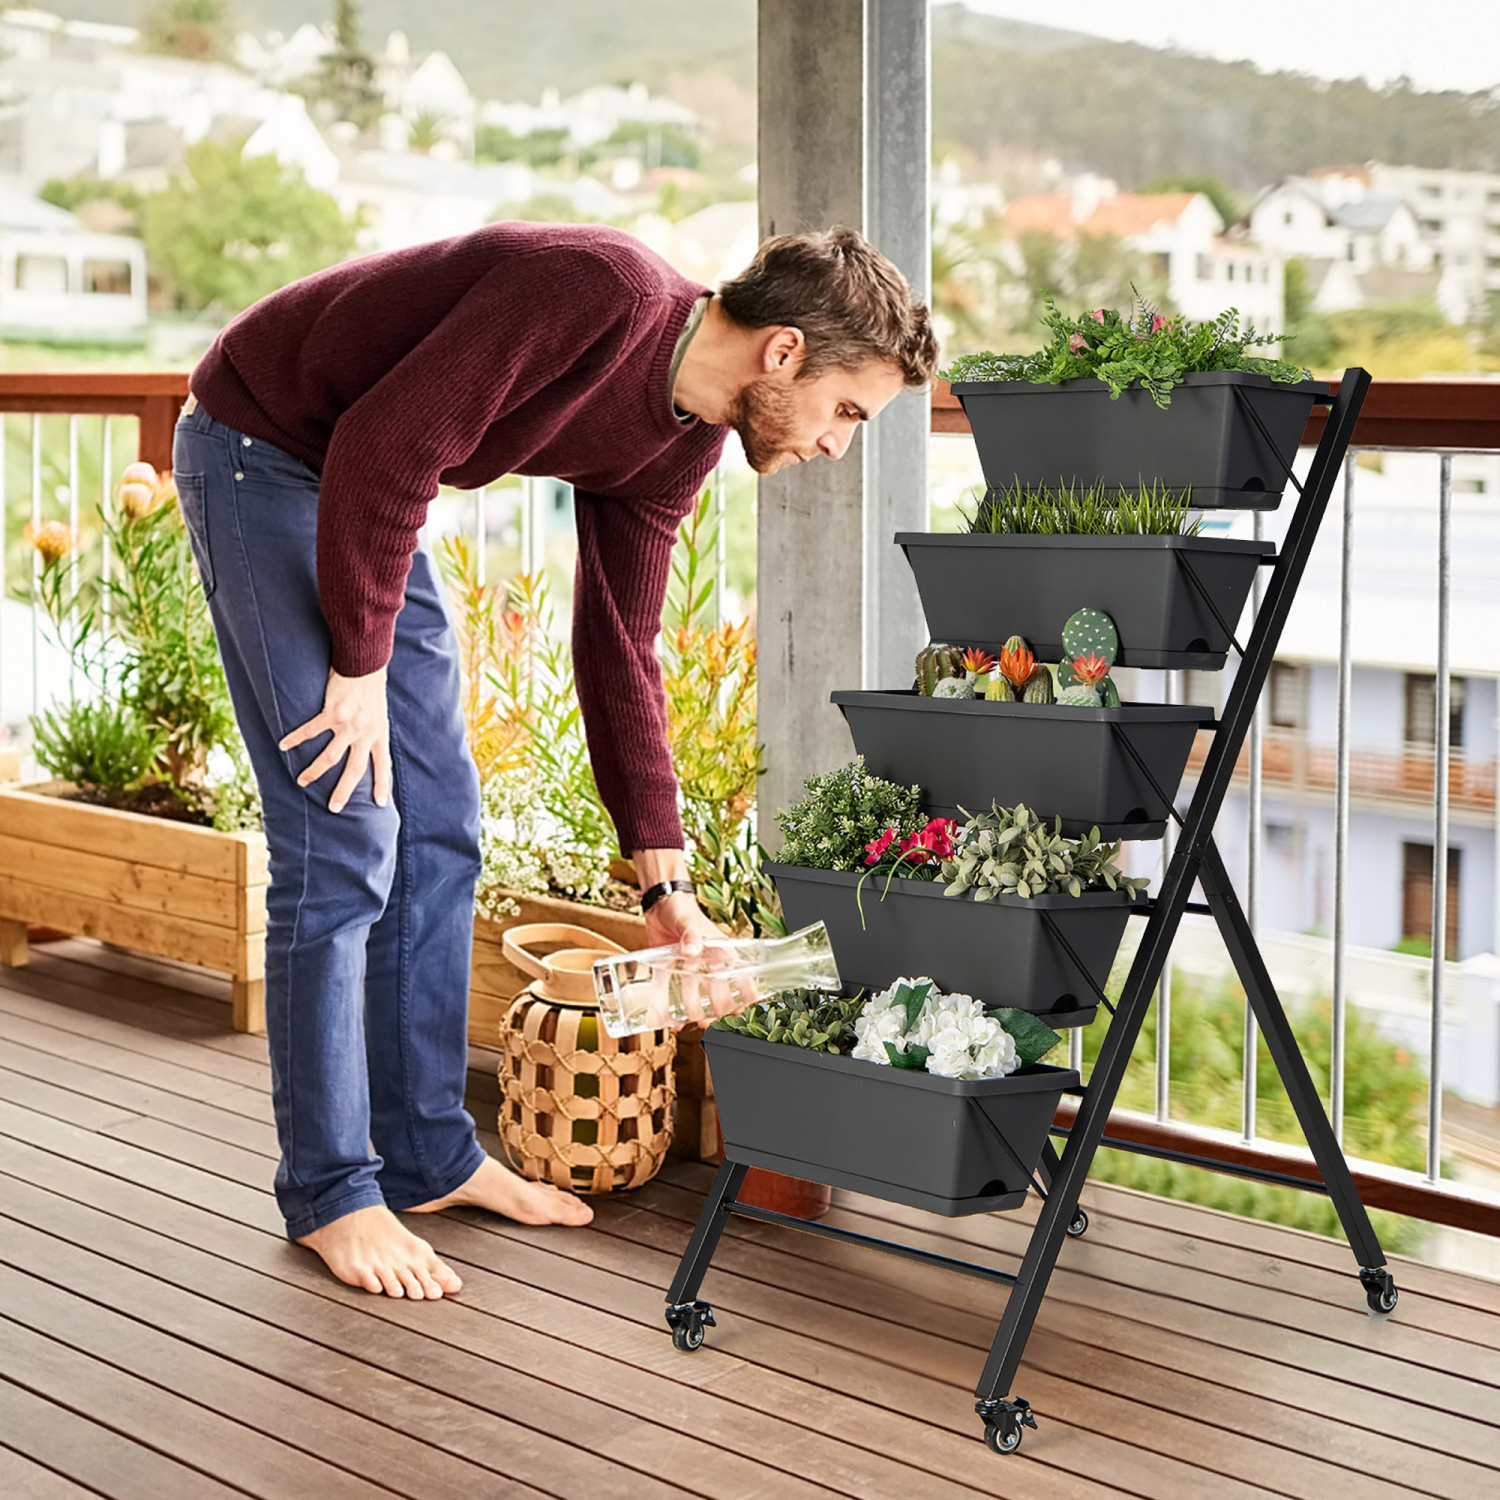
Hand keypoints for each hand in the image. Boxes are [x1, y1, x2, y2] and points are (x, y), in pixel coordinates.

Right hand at [278, 667, 391, 813]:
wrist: (365, 663)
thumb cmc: (371, 687)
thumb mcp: (379, 714)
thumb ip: (372, 731)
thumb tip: (365, 744)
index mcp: (379, 734)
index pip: (383, 765)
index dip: (382, 784)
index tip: (380, 803)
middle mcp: (365, 734)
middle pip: (355, 770)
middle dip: (344, 791)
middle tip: (334, 808)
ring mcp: (348, 725)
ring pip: (330, 757)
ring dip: (314, 772)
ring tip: (302, 782)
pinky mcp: (332, 713)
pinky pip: (310, 731)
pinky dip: (296, 739)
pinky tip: (283, 746)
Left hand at [642, 892, 756, 1027]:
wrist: (658, 905)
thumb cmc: (681, 909)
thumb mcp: (688, 921)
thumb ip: (691, 934)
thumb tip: (692, 949)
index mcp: (720, 952)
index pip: (740, 976)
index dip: (745, 995)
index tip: (741, 1010)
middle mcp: (708, 965)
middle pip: (720, 994)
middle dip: (718, 1011)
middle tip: (710, 1021)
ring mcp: (691, 971)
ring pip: (699, 999)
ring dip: (698, 1013)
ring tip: (694, 1023)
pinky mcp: (672, 973)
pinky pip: (676, 996)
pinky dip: (674, 1011)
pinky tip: (672, 1021)